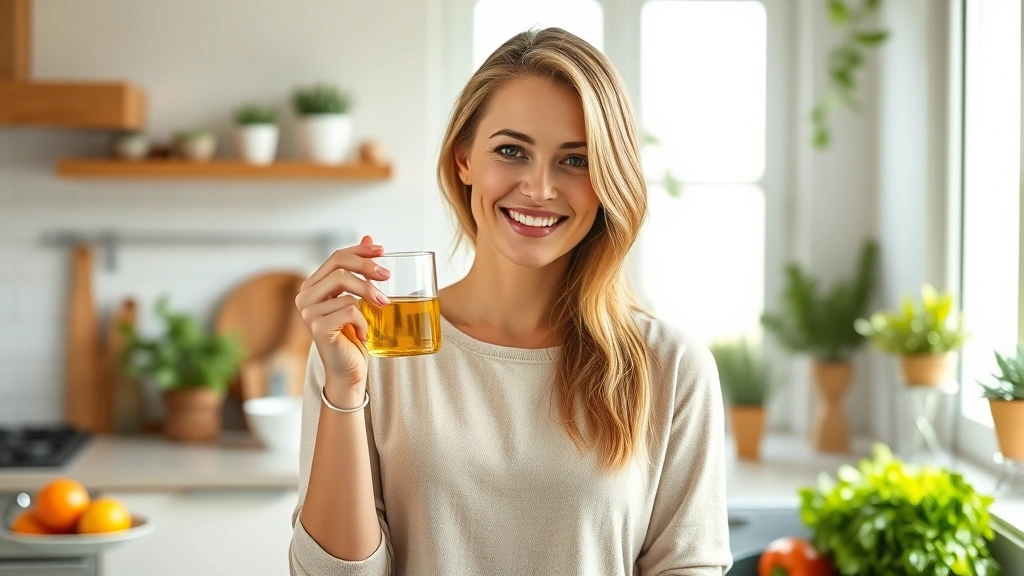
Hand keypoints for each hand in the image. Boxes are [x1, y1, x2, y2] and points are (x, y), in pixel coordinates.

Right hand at [295, 235, 391, 398]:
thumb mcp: (360, 299)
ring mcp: (308, 311)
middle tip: (388, 276)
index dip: (359, 251)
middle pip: (339, 266)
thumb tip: (369, 238)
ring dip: (369, 296)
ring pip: (344, 286)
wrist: (349, 371)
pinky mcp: (317, 327)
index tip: (382, 250)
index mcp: (314, 286)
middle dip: (367, 268)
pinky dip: (364, 321)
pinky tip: (363, 334)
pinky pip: (349, 310)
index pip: (336, 257)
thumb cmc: (354, 336)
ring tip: (381, 308)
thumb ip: (360, 272)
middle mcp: (305, 296)